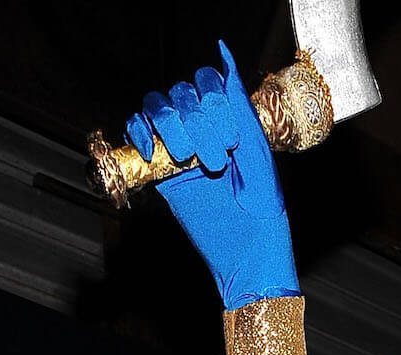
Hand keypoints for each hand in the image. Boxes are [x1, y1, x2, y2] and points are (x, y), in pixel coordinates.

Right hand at [125, 40, 297, 307]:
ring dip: (170, 125)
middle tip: (215, 159)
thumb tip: (225, 57)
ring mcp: (180, 148)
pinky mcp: (161, 170)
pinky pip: (138, 133)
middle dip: (196, 121)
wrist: (248, 252)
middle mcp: (203, 130)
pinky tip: (153, 151)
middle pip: (180, 93)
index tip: (231, 141)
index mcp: (228, 120)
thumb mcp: (257, 152)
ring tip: (188, 159)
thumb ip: (239, 105)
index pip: (206, 82)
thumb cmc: (262, 208)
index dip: (212, 101)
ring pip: (157, 108)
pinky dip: (139, 132)